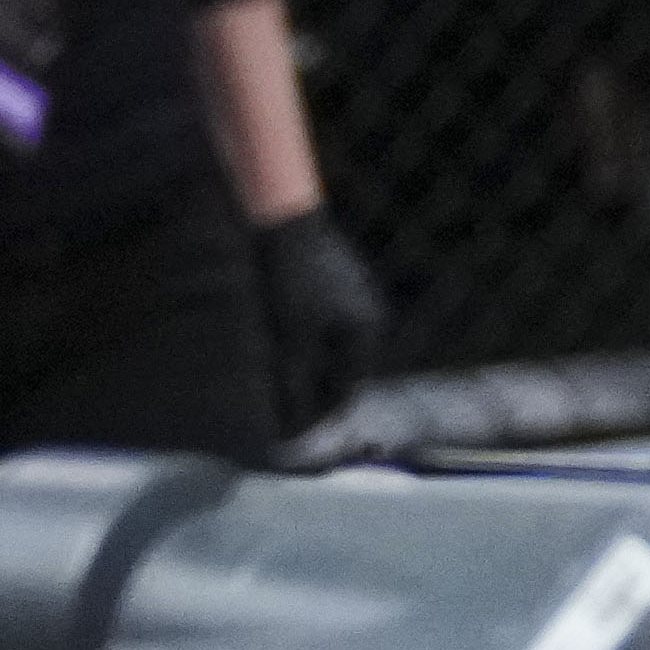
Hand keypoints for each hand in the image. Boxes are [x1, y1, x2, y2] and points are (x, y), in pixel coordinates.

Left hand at [250, 200, 399, 424]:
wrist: (285, 219)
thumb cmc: (291, 281)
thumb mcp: (290, 340)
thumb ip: (294, 384)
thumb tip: (291, 424)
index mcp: (368, 330)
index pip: (348, 386)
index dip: (321, 413)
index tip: (295, 430)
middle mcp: (371, 311)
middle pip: (343, 363)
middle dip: (315, 385)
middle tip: (285, 404)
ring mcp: (356, 289)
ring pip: (332, 340)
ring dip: (309, 359)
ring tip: (279, 371)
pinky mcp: (337, 274)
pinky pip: (325, 317)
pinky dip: (307, 333)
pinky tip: (281, 335)